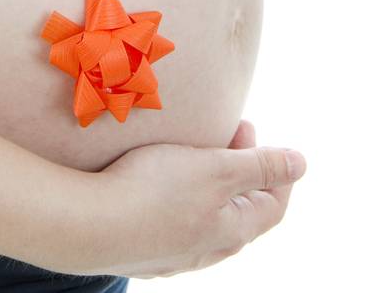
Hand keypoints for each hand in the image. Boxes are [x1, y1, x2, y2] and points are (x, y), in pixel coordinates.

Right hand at [57, 120, 305, 278]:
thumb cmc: (154, 192)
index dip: (274, 168)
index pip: (273, 204)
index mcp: (232, 231)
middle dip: (239, 172)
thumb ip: (260, 166)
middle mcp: (206, 250)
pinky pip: (170, 227)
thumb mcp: (217, 169)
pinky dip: (175, 201)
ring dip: (206, 187)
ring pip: (203, 222)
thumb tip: (301, 164)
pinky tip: (155, 187)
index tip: (251, 130)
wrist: (85, 226)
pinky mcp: (140, 253)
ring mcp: (172, 256)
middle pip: (238, 213)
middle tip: (222, 134)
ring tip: (190, 157)